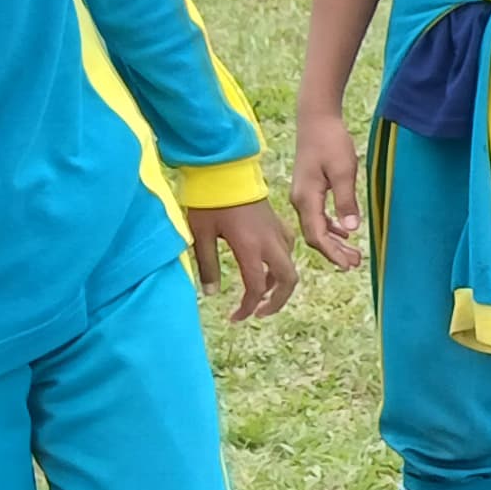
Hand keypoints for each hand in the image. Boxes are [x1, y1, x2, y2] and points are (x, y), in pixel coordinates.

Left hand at [183, 201, 299, 321]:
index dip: (249, 307)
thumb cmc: (209, 202)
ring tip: (259, 294)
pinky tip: (265, 267)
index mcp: (251, 247)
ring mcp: (278, 232)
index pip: (257, 288)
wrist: (225, 172)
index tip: (236, 318)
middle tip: (260, 313)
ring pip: (289, 267)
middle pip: (288, 280)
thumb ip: (207, 266)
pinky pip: (287, 251)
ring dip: (278, 285)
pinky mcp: (278, 224)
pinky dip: (279, 266)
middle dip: (277, 302)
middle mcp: (270, 242)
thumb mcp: (201, 236)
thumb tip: (210, 294)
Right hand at [292, 112, 364, 269]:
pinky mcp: (308, 189)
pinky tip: (345, 232)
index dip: (332, 253)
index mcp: (306, 198)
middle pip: (314, 235)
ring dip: (334, 241)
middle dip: (334, 251)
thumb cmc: (331, 141)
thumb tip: (351, 229)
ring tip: (353, 254)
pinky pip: (317, 215)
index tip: (348, 265)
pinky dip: (331, 227)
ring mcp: (302, 195)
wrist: (316, 119)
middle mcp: (300, 200)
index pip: (317, 235)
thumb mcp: (343, 171)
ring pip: (316, 226)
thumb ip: (346, 200)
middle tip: (355, 264)